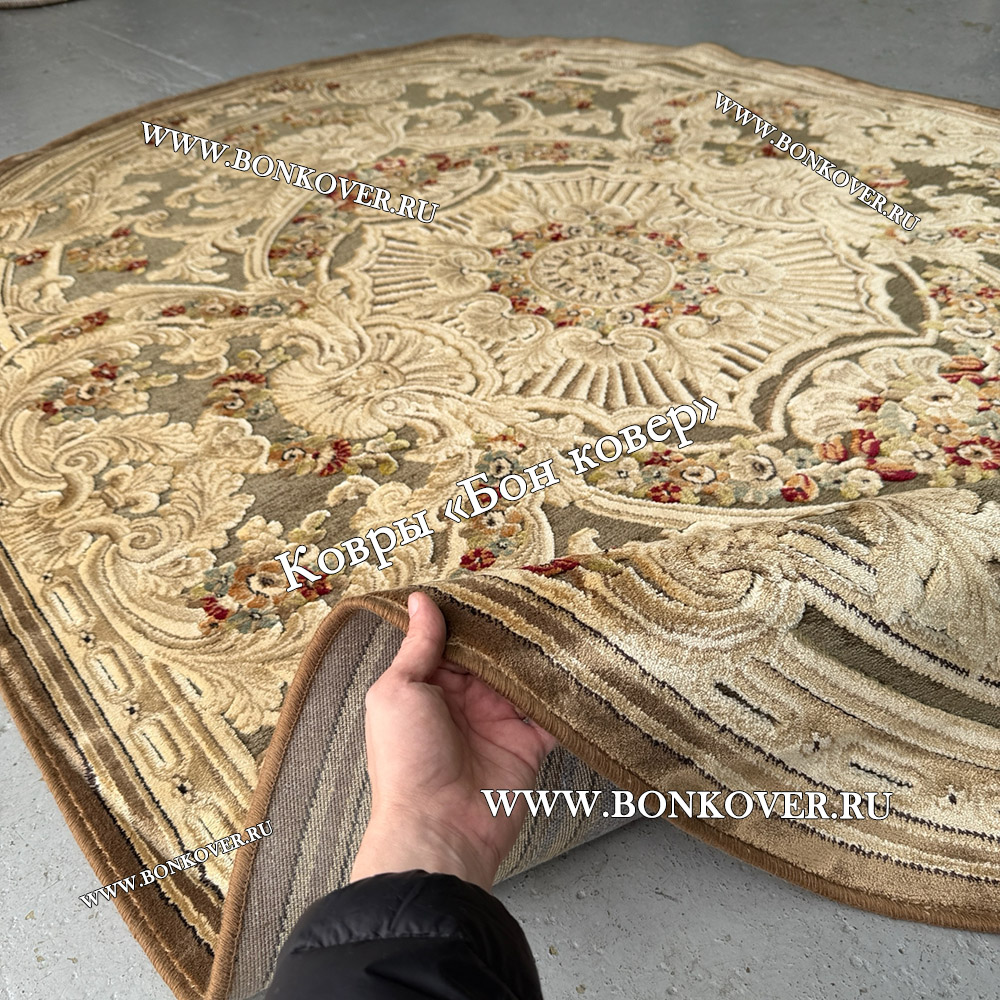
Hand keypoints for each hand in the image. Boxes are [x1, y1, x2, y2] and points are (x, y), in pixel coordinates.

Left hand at [349, 590, 556, 890]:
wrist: (439, 828)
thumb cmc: (406, 759)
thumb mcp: (399, 691)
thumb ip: (418, 647)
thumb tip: (420, 599)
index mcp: (431, 687)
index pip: (456, 642)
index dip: (472, 617)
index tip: (494, 585)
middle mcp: (466, 702)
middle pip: (495, 658)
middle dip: (512, 633)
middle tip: (538, 595)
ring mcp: (498, 723)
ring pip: (526, 680)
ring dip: (541, 659)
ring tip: (564, 621)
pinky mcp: (528, 745)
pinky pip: (551, 714)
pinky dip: (565, 696)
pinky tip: (580, 667)